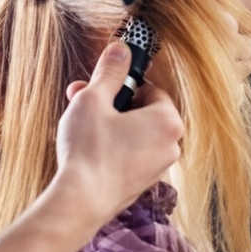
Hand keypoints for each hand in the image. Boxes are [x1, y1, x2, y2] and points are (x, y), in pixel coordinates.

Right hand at [0, 42, 183, 251]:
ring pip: (134, 133)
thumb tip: (120, 49)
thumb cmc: (90, 150)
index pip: (150, 89)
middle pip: (142, 111)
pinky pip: (130, 154)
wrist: (80, 202)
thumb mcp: (94, 99)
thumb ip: (110, 72)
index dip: (122, 86)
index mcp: (168, 120)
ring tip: (80, 124)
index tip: (102, 87)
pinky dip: (112, 147)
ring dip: (109, 124)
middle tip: (83, 100)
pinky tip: (87, 149)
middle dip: (111, 104)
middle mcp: (171, 145)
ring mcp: (158, 167)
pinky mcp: (142, 183)